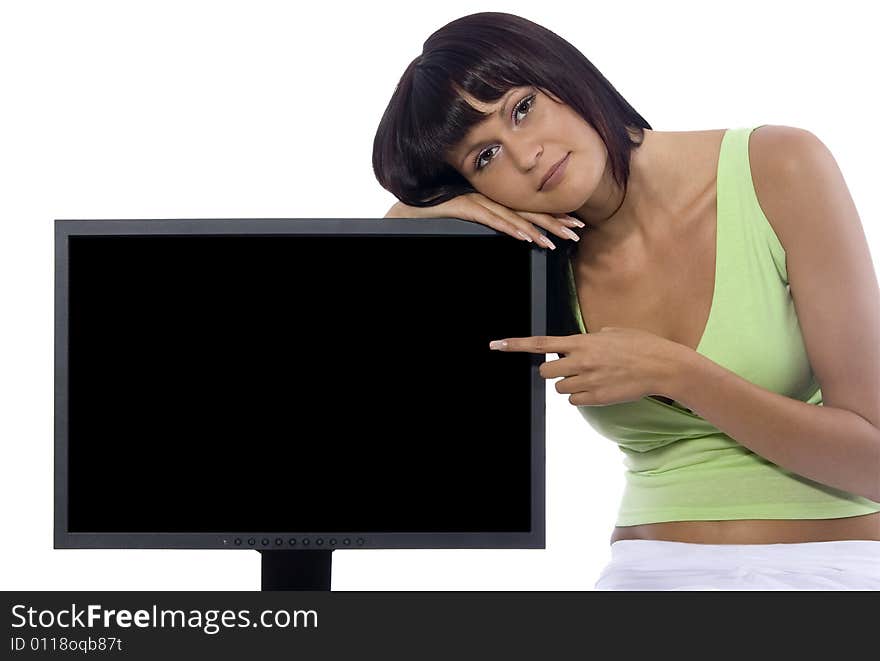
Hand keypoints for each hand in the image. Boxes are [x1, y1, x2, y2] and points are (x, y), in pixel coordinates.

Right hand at [384, 192, 584, 248]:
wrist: (402, 214)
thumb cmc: (434, 222)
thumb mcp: (468, 228)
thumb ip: (490, 228)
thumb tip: (514, 238)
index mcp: (492, 202)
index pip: (528, 210)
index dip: (554, 217)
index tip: (575, 225)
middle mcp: (487, 198)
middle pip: (527, 210)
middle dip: (555, 220)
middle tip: (579, 230)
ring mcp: (474, 201)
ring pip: (512, 215)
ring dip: (536, 229)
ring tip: (556, 241)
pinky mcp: (460, 207)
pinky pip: (489, 218)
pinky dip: (509, 228)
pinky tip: (524, 236)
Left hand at [488, 327, 688, 405]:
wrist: (663, 367)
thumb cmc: (641, 345)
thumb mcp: (613, 331)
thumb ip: (592, 337)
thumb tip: (585, 342)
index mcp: (582, 342)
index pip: (541, 344)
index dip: (516, 345)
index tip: (496, 345)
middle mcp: (580, 362)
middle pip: (544, 373)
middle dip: (551, 373)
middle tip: (570, 369)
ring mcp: (588, 382)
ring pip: (559, 390)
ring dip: (569, 385)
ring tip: (592, 378)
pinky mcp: (596, 399)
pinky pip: (575, 402)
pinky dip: (581, 397)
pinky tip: (599, 388)